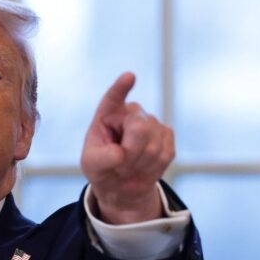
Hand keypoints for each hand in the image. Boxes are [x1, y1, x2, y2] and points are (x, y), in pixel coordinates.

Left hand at [81, 72, 173, 223]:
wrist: (121, 183)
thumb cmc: (102, 167)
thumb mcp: (92, 165)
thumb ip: (102, 158)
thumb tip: (120, 154)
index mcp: (107, 114)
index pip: (113, 98)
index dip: (121, 88)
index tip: (129, 77)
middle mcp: (131, 112)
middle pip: (140, 128)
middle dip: (131, 152)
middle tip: (119, 165)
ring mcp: (151, 122)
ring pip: (153, 145)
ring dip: (140, 163)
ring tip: (129, 166)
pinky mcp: (167, 135)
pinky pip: (165, 153)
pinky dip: (153, 167)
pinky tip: (143, 166)